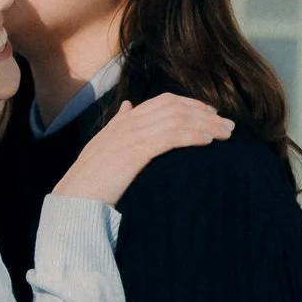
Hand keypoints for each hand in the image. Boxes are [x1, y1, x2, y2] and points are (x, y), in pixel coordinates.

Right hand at [62, 92, 230, 206]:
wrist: (74, 199)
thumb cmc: (89, 181)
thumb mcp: (104, 147)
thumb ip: (119, 126)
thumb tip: (127, 107)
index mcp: (123, 121)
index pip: (163, 102)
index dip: (190, 105)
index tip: (210, 115)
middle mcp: (128, 122)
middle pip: (174, 106)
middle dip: (204, 113)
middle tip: (227, 124)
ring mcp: (131, 135)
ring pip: (177, 120)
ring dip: (206, 125)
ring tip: (227, 134)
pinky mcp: (135, 151)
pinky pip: (171, 136)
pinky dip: (193, 135)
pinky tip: (209, 141)